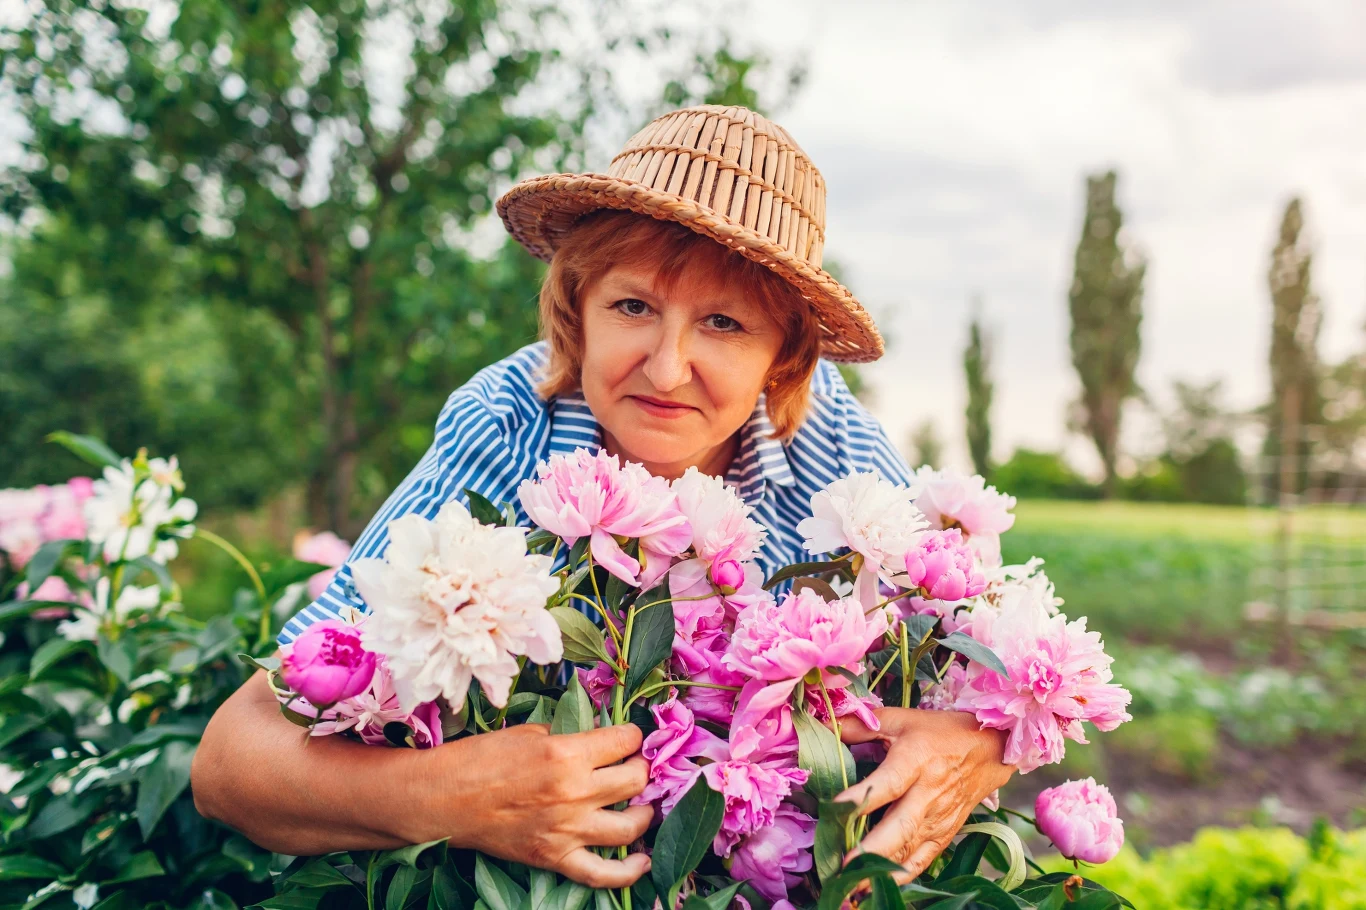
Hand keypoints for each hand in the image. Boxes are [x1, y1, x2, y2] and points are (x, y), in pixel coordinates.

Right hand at [422, 722, 651, 887]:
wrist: (444, 799)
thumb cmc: (480, 759)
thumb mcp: (529, 733)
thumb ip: (568, 736)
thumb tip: (597, 739)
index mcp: (567, 754)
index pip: (624, 741)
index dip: (632, 735)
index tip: (630, 736)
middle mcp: (575, 792)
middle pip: (634, 780)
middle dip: (641, 768)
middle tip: (634, 765)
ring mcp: (567, 830)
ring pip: (630, 826)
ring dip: (643, 813)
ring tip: (641, 805)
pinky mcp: (554, 858)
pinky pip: (602, 874)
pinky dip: (628, 872)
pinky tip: (642, 862)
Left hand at [837, 708, 1014, 876]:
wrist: (990, 749)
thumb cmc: (941, 732)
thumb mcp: (902, 719)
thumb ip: (862, 724)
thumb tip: (825, 724)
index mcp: (916, 760)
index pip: (888, 783)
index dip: (862, 798)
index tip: (835, 810)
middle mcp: (928, 793)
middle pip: (900, 827)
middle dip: (870, 850)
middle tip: (842, 867)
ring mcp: (938, 818)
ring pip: (908, 850)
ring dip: (879, 869)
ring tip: (851, 884)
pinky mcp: (945, 834)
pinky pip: (921, 860)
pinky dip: (900, 875)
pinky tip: (876, 885)